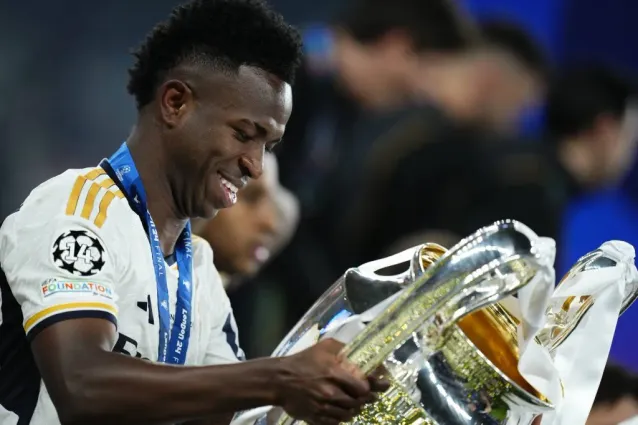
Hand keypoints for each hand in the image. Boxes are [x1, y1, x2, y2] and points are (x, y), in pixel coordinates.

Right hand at [274, 338, 388, 424]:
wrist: (279, 380)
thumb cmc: (303, 361)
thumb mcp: (323, 347)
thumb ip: (343, 348)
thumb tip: (360, 350)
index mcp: (334, 374)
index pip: (363, 388)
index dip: (374, 388)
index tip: (380, 386)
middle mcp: (331, 393)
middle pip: (358, 403)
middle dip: (366, 399)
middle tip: (369, 396)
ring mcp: (323, 408)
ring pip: (349, 414)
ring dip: (355, 409)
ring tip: (356, 403)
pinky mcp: (316, 418)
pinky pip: (336, 423)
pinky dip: (342, 418)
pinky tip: (342, 411)